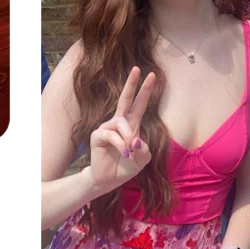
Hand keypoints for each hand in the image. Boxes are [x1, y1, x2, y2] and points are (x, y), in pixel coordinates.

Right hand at [88, 66, 154, 194]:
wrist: (109, 180)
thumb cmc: (126, 166)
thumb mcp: (143, 159)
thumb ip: (144, 149)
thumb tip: (135, 140)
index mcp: (132, 124)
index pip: (139, 103)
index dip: (145, 90)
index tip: (151, 75)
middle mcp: (119, 122)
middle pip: (125, 98)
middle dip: (132, 83)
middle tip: (137, 69)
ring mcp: (107, 127)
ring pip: (122, 123)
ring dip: (129, 138)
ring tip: (129, 153)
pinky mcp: (98, 135)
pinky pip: (112, 135)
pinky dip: (121, 145)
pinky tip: (123, 154)